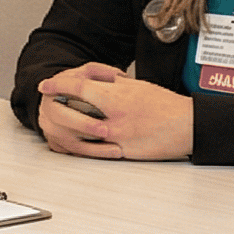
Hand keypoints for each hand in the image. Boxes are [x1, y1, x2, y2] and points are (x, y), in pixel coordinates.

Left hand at [38, 64, 192, 159]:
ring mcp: (118, 137)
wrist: (188, 124)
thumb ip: (115, 84)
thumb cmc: (167, 105)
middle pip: (74, 112)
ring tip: (57, 125)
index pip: (79, 87)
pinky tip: (76, 146)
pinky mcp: (126, 153)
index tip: (47, 85)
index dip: (59, 85)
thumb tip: (98, 80)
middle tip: (46, 106)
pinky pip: (98, 153)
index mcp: (117, 96)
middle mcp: (114, 116)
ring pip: (82, 135)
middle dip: (56, 108)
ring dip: (66, 130)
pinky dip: (84, 149)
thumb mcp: (139, 86)